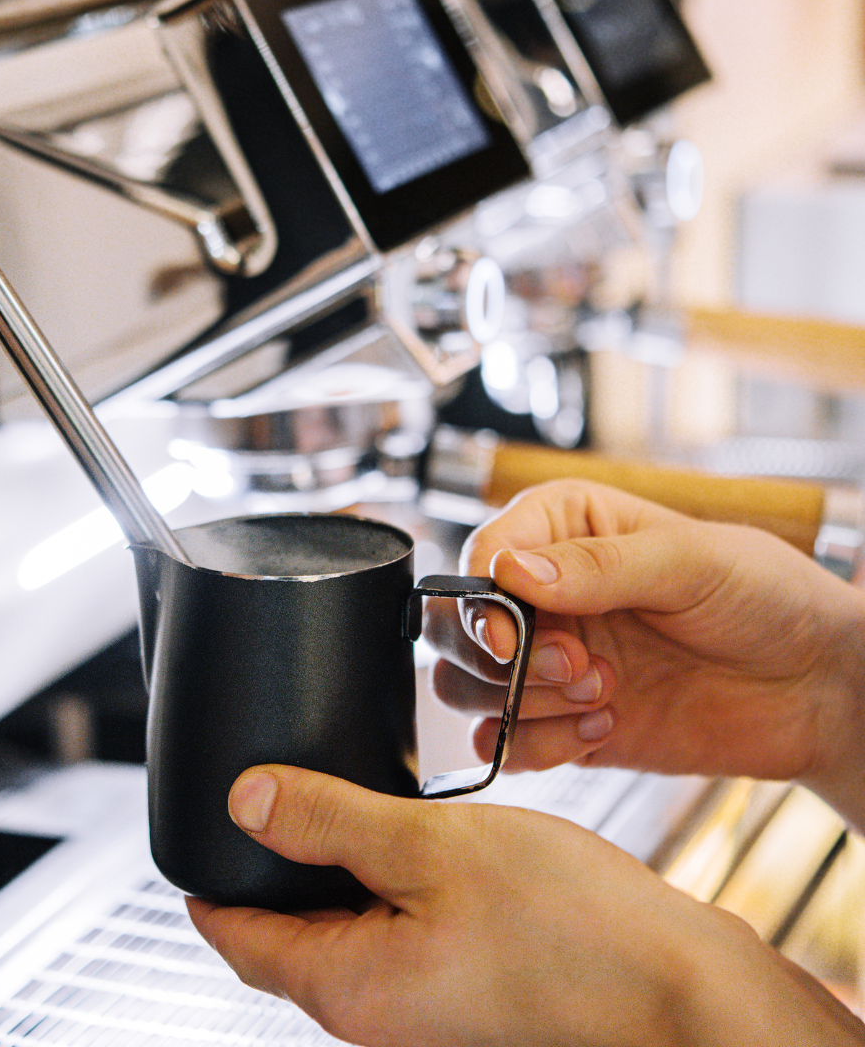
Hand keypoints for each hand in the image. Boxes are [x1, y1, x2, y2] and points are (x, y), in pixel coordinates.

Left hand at [188, 765, 864, 1046]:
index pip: (235, 935)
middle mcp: (374, 1013)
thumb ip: (328, 821)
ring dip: (330, 871)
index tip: (198, 827)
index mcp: (347, 985)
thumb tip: (244, 801)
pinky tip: (407, 845)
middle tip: (270, 795)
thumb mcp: (430, 847)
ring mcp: (419, 1008)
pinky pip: (390, 935)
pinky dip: (380, 887)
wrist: (682, 990)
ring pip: (340, 930)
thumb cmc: (572, 927)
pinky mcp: (459, 992)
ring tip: (335, 806)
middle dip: (270, 866)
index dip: (209, 876)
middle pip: (283, 935)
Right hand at [423, 480, 864, 825]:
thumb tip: (510, 574)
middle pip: (455, 624)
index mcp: (565, 529)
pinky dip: (536, 745)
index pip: (481, 556)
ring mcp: (549, 662)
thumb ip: (598, 566)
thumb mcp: (693, 562)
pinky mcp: (561, 723)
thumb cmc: (769, 600)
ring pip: (464, 685)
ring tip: (600, 694)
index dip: (481, 601)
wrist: (819, 691)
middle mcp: (545, 594)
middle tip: (570, 666)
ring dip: (520, 700)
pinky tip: (603, 728)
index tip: (512, 639)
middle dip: (498, 656)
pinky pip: (504, 742)